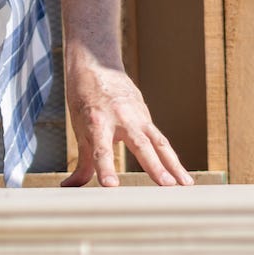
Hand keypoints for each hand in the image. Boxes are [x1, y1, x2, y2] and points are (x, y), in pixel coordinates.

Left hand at [62, 60, 190, 186]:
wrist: (97, 67)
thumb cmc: (85, 101)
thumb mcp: (80, 128)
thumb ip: (82, 161)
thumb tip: (69, 187)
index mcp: (96, 121)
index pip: (100, 149)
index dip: (105, 167)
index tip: (110, 186)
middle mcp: (120, 118)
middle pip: (139, 144)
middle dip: (153, 166)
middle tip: (165, 185)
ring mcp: (137, 116)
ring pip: (158, 142)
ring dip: (173, 164)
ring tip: (184, 185)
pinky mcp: (147, 117)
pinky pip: (162, 139)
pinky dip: (172, 158)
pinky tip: (183, 176)